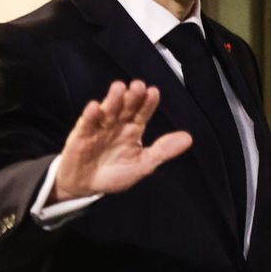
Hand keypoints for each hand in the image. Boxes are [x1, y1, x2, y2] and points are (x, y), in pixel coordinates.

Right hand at [52, 80, 191, 201]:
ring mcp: (99, 127)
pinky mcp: (81, 135)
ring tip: (119, 88)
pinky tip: (95, 108)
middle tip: (138, 85)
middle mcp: (117, 124)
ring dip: (113, 99)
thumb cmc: (114, 173)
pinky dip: (91, 115)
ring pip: (107, 111)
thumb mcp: (142, 165)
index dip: (148, 104)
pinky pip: (87, 124)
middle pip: (126, 108)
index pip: (143, 113)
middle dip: (132, 97)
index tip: (154, 92)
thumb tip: (189, 138)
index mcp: (133, 129)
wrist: (85, 186)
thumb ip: (163, 151)